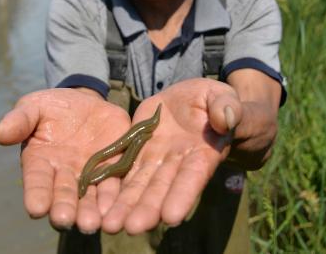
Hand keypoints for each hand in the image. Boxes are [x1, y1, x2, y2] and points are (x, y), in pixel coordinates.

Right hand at [0, 88, 130, 232]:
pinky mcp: (115, 167)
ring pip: (90, 198)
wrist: (86, 102)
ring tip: (91, 224)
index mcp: (41, 162)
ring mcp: (91, 174)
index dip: (36, 195)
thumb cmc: (52, 107)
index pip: (37, 181)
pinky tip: (115, 208)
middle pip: (64, 196)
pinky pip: (115, 185)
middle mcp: (64, 175)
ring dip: (90, 212)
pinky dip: (115, 198)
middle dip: (64, 209)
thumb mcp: (34, 107)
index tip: (36, 208)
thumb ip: (20, 120)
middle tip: (64, 221)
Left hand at [101, 78, 242, 234]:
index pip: (194, 176)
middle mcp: (178, 164)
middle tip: (131, 228)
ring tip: (109, 225)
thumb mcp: (222, 97)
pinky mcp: (137, 152)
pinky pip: (123, 170)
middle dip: (147, 209)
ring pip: (139, 186)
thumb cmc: (215, 101)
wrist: (192, 101)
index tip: (171, 217)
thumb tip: (225, 119)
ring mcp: (156, 160)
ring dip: (125, 206)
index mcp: (203, 152)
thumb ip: (225, 107)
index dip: (183, 195)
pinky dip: (113, 188)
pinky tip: (99, 204)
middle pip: (162, 189)